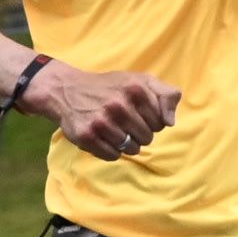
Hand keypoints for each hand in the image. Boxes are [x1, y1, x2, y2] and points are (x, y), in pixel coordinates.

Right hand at [32, 61, 187, 159]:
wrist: (67, 90)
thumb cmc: (110, 87)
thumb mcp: (140, 80)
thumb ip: (165, 95)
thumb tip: (170, 122)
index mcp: (136, 89)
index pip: (161, 123)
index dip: (153, 121)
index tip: (140, 114)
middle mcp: (118, 105)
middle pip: (147, 138)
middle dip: (140, 133)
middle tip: (126, 123)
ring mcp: (101, 122)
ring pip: (131, 149)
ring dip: (127, 143)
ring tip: (115, 130)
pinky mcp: (86, 137)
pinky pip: (113, 156)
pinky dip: (112, 150)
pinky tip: (104, 137)